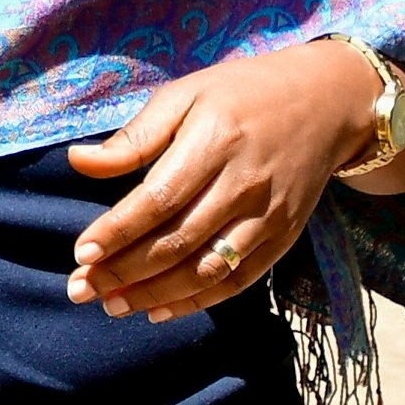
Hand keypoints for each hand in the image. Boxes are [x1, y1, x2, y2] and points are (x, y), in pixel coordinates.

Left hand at [62, 42, 378, 321]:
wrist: (327, 102)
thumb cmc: (241, 94)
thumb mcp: (184, 95)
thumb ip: (135, 137)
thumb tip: (78, 161)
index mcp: (216, 141)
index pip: (159, 199)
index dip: (118, 231)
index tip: (80, 254)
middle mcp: (245, 184)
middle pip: (179, 241)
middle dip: (125, 272)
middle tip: (81, 290)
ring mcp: (269, 215)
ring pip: (207, 269)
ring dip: (156, 295)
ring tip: (112, 306)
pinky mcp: (284, 237)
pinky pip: (238, 280)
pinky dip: (197, 301)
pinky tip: (159, 309)